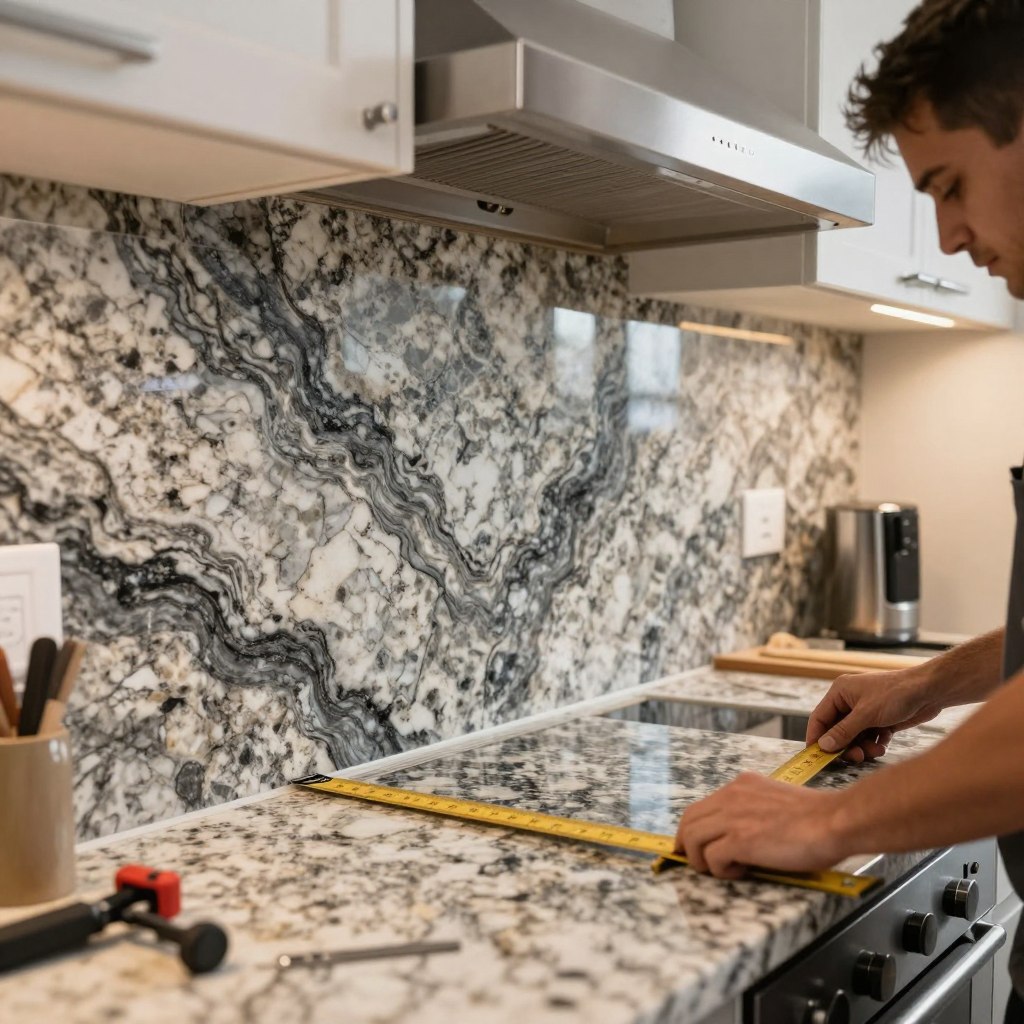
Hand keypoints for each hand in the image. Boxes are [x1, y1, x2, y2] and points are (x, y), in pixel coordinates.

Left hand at [674, 773, 845, 877]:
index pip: (701, 807)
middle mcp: (732, 796)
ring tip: (723, 870)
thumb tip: (740, 835)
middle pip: (689, 821)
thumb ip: (753, 811)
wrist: (835, 821)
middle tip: (700, 864)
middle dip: (688, 845)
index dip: (693, 830)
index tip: (694, 846)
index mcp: (741, 786)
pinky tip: (741, 872)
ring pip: (692, 838)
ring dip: (702, 860)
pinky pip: (711, 858)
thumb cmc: (817, 817)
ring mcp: (734, 817)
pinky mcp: (740, 840)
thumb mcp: (776, 802)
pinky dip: (720, 870)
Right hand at [806, 669, 941, 762]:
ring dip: (862, 747)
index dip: (817, 737)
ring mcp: (866, 711)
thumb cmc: (896, 694)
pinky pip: (870, 737)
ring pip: (855, 737)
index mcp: (840, 692)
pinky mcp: (881, 720)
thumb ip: (843, 731)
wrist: (930, 690)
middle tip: (855, 757)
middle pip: (837, 730)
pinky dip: (874, 744)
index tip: (817, 757)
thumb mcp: (866, 714)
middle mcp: (850, 701)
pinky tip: (883, 745)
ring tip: (875, 750)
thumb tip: (823, 746)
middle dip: (846, 745)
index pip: (819, 718)